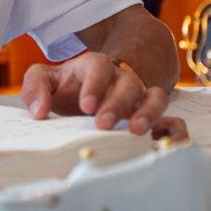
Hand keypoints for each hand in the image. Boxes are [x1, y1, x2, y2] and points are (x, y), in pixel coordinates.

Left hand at [21, 51, 175, 135]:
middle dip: (117, 102)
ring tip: (136, 131)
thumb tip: (39, 111)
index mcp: (94, 67)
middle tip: (102, 123)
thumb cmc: (66, 87)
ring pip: (154, 96)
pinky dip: (174, 130)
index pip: (99, 67)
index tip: (86, 105)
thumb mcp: (45, 80)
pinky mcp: (151, 117)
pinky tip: (168, 143)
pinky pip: (171, 119)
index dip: (96, 84)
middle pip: (128, 82)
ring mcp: (139, 97)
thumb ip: (35, 88)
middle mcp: (121, 80)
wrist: (86, 91)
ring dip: (148, 112)